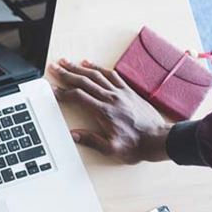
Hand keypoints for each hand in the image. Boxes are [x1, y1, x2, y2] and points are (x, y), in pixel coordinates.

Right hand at [50, 58, 171, 163]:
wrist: (159, 139)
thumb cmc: (137, 145)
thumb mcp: (111, 149)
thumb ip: (91, 140)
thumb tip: (73, 135)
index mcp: (104, 112)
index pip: (78, 96)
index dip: (63, 92)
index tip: (53, 90)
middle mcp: (111, 98)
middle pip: (84, 81)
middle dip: (67, 73)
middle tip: (54, 68)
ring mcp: (120, 92)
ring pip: (95, 75)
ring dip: (79, 67)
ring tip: (66, 62)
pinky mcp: (128, 91)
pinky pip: (111, 75)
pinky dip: (98, 68)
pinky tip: (90, 64)